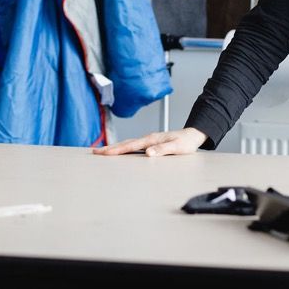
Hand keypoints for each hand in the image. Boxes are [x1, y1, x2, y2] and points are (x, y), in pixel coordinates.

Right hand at [92, 127, 207, 156]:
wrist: (193, 135)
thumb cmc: (186, 142)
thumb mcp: (177, 148)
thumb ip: (163, 150)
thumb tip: (148, 153)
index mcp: (151, 139)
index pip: (130, 146)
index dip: (116, 150)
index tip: (104, 153)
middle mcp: (147, 138)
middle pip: (125, 143)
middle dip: (109, 148)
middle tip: (95, 152)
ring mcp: (148, 140)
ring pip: (127, 144)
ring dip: (115, 148)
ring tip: (102, 152)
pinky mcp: (150, 143)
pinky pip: (133, 146)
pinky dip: (123, 148)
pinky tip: (120, 151)